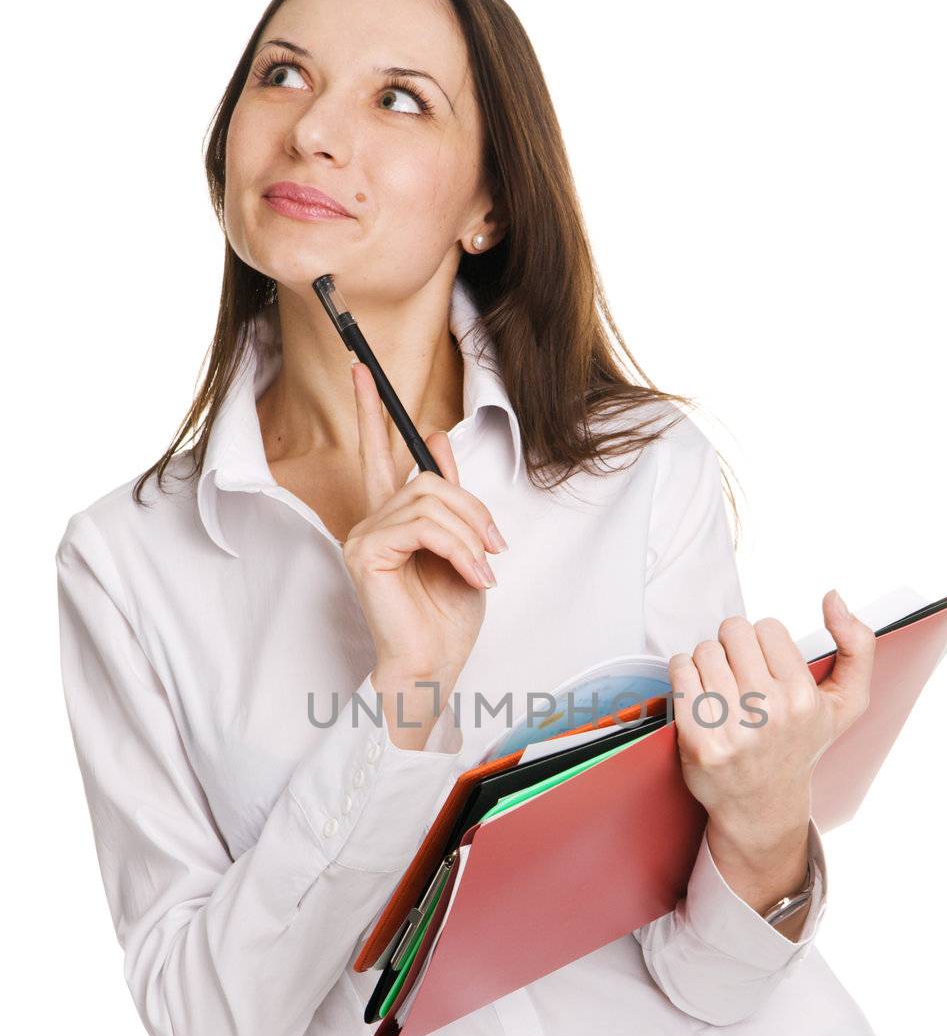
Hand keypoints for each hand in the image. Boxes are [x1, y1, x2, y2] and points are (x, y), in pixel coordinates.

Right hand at [342, 360, 505, 684]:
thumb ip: (450, 496)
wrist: (436, 664)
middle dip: (473, 510)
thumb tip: (436, 438)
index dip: (369, 409)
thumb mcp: (463, 545)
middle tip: (495, 548)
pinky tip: (472, 574)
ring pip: (431, 502)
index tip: (362, 370)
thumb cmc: (446, 617)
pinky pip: (423, 526)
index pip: (376, 452)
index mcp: (391, 518)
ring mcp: (364, 535)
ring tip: (483, 569)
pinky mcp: (366, 552)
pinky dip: (459, 547)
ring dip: (470, 535)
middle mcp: (371, 521)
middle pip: (427, 480)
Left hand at [667, 589, 874, 849]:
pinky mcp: (697, 740)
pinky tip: (700, 694)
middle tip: (738, 671)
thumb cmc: (800, 746)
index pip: (766, 627)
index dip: (762, 642)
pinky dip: (685, 675)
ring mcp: (730, 727)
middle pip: (732, 632)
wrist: (763, 805)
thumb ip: (858, 645)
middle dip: (733, 645)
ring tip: (720, 686)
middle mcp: (768, 711)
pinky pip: (680, 672)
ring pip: (704, 650)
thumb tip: (834, 597)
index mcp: (803, 697)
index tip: (763, 664)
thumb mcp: (847, 703)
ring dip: (708, 661)